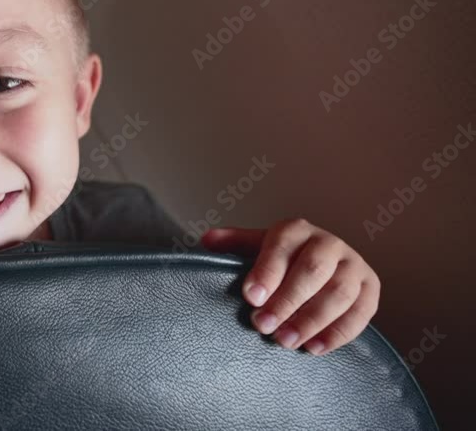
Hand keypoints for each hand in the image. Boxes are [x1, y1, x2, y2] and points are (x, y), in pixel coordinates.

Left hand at [201, 218, 379, 355]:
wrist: (325, 263)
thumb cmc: (284, 258)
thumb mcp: (257, 248)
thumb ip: (233, 244)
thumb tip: (207, 241)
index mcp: (297, 230)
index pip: (281, 246)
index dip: (267, 272)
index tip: (251, 297)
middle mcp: (329, 243)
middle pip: (312, 271)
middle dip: (286, 301)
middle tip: (263, 325)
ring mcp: (354, 265)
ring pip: (338, 293)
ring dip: (311, 320)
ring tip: (286, 341)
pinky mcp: (371, 289)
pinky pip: (361, 312)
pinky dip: (338, 333)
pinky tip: (314, 347)